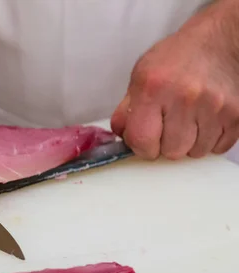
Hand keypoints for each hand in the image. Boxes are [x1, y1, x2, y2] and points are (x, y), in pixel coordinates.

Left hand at [111, 1, 238, 159]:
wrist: (219, 41)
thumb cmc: (176, 58)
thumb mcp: (141, 76)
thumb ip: (127, 109)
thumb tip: (122, 136)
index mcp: (154, 89)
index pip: (142, 141)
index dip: (140, 146)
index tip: (144, 140)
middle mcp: (185, 99)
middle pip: (171, 152)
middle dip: (166, 145)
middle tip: (168, 126)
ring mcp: (214, 108)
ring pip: (195, 152)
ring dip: (189, 143)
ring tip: (188, 120)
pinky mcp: (236, 115)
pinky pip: (218, 147)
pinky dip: (209, 140)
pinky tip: (205, 121)